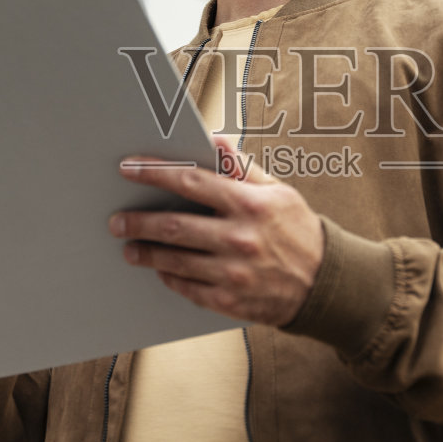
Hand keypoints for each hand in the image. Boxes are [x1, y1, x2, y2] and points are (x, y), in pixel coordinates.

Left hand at [112, 136, 324, 326]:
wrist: (325, 284)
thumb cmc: (298, 231)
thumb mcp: (278, 191)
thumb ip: (241, 167)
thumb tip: (214, 139)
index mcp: (249, 205)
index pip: (191, 182)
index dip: (155, 173)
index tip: (128, 168)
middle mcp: (240, 239)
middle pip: (174, 226)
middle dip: (139, 221)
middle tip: (117, 220)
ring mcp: (234, 273)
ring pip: (175, 261)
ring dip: (146, 253)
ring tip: (129, 247)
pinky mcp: (231, 301)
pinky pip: (188, 288)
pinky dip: (169, 277)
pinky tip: (160, 270)